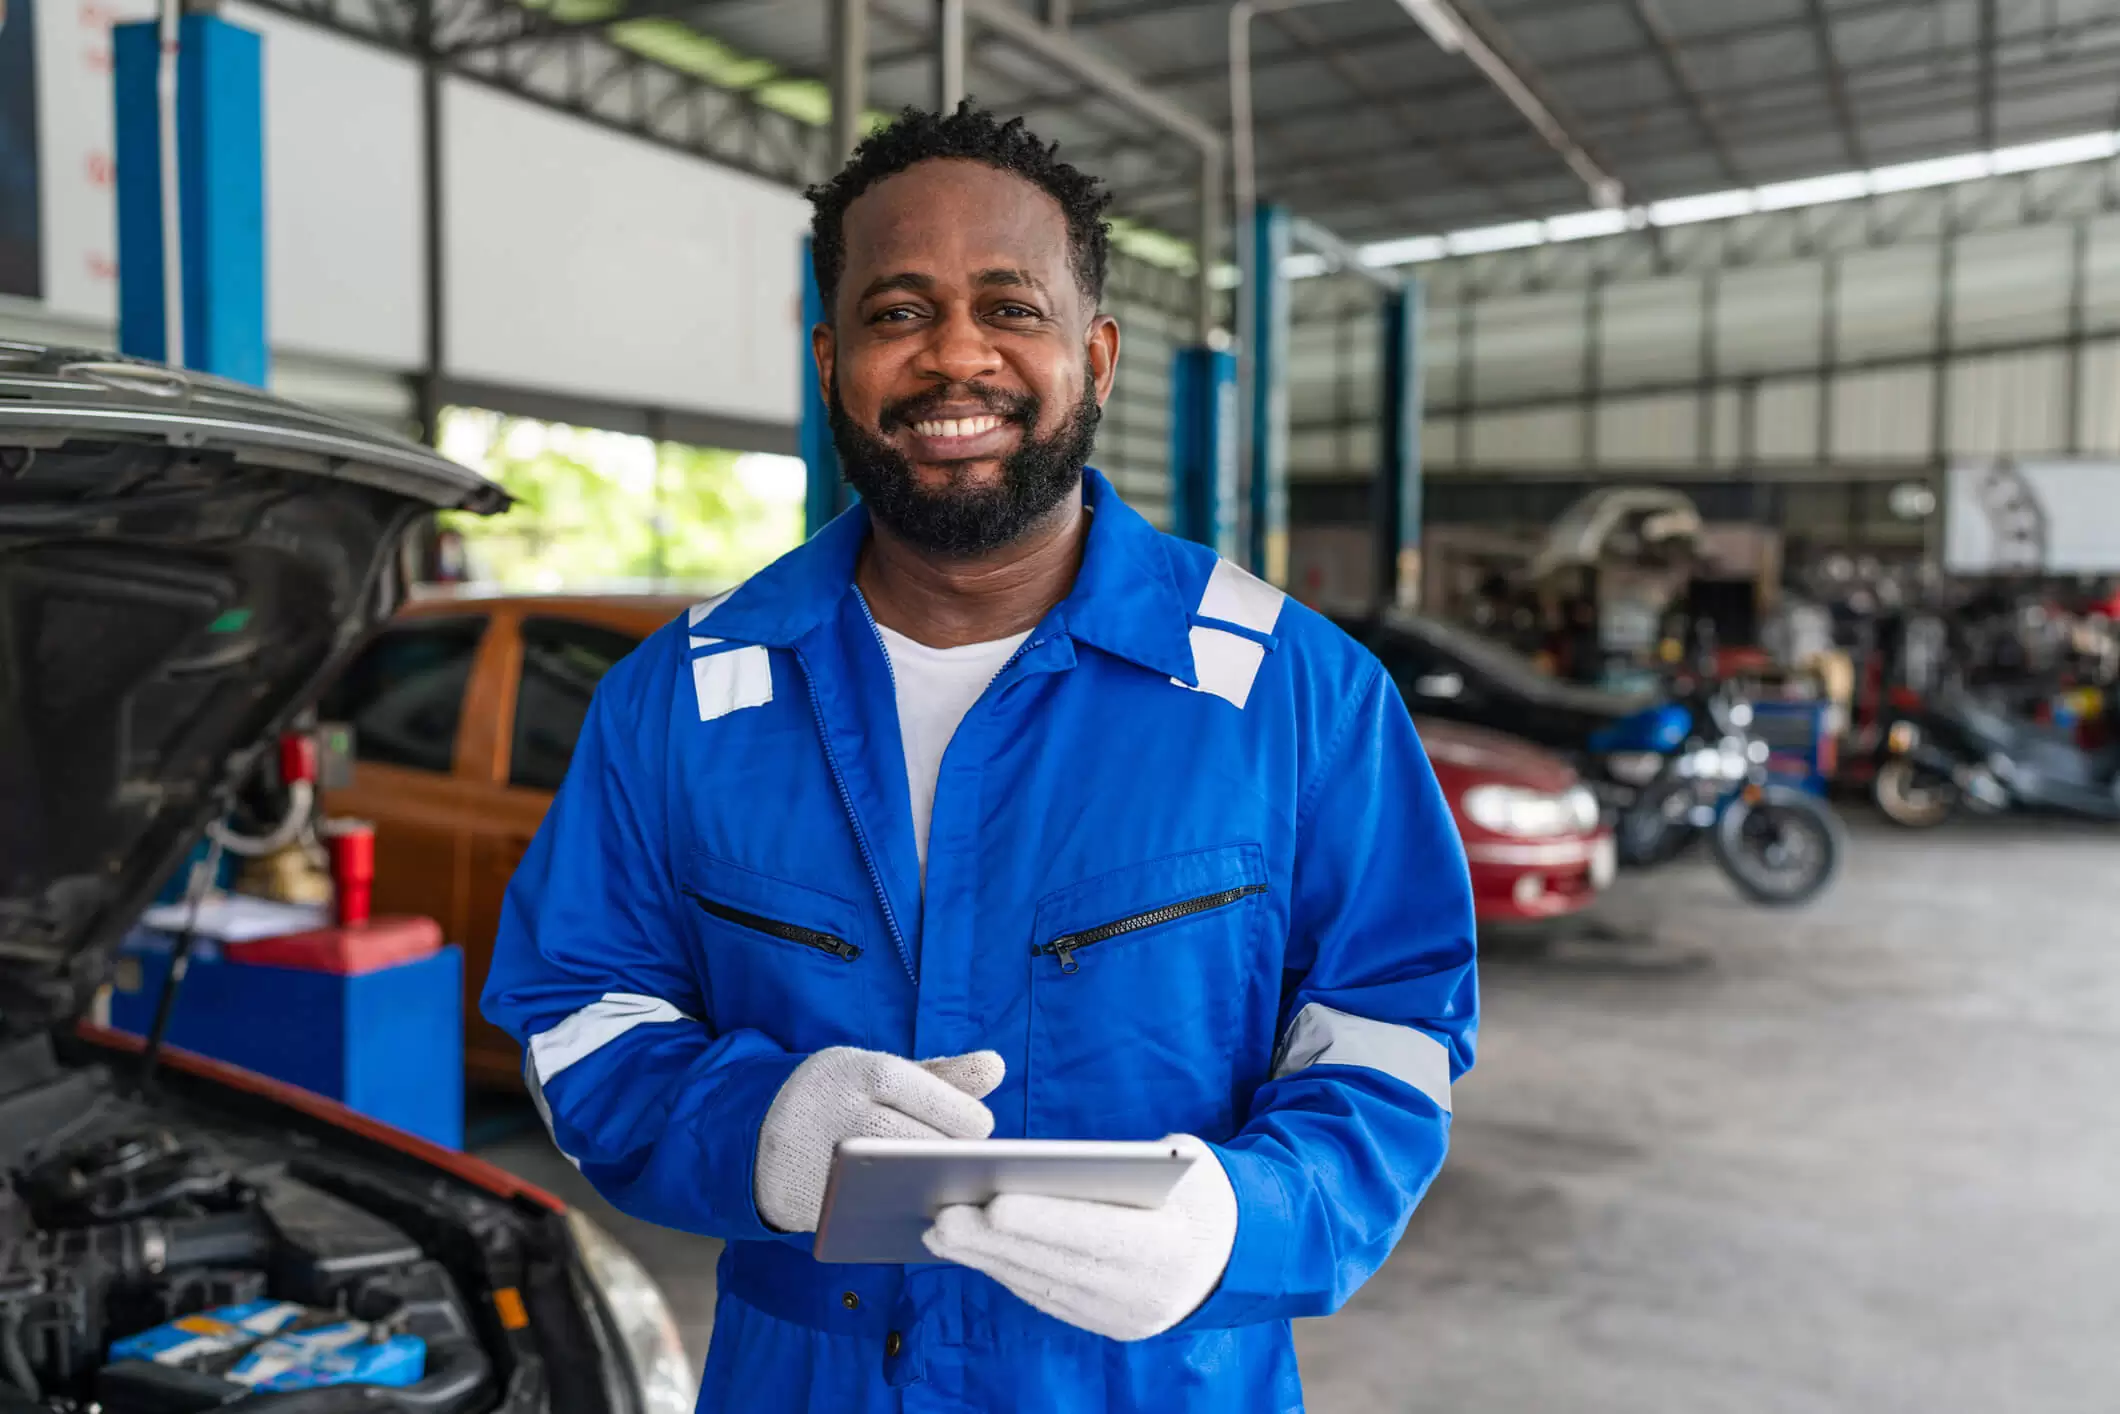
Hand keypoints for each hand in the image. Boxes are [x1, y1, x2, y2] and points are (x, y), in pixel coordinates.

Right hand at [754, 1047, 1003, 1233]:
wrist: (755, 1127)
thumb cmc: (840, 1097)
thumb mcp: (880, 1073)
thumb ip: (940, 1074)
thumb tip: (997, 1066)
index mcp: (855, 1069)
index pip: (922, 1089)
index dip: (960, 1113)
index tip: (981, 1129)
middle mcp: (831, 1109)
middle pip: (907, 1139)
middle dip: (946, 1154)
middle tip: (969, 1165)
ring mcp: (812, 1156)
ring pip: (883, 1178)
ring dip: (923, 1186)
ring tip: (948, 1187)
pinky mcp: (803, 1199)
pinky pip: (857, 1212)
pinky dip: (889, 1213)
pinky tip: (913, 1211)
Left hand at [921, 1134, 1237, 1341]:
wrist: (1235, 1257)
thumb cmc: (1202, 1193)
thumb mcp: (1187, 1165)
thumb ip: (1130, 1168)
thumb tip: (1059, 1169)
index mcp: (1172, 1248)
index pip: (1099, 1236)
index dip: (1044, 1221)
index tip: (994, 1202)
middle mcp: (1145, 1294)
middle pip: (1058, 1266)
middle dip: (994, 1243)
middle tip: (943, 1216)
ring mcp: (1123, 1318)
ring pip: (1043, 1286)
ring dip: (987, 1260)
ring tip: (942, 1230)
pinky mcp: (1104, 1326)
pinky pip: (1047, 1298)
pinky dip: (1007, 1272)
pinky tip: (972, 1250)